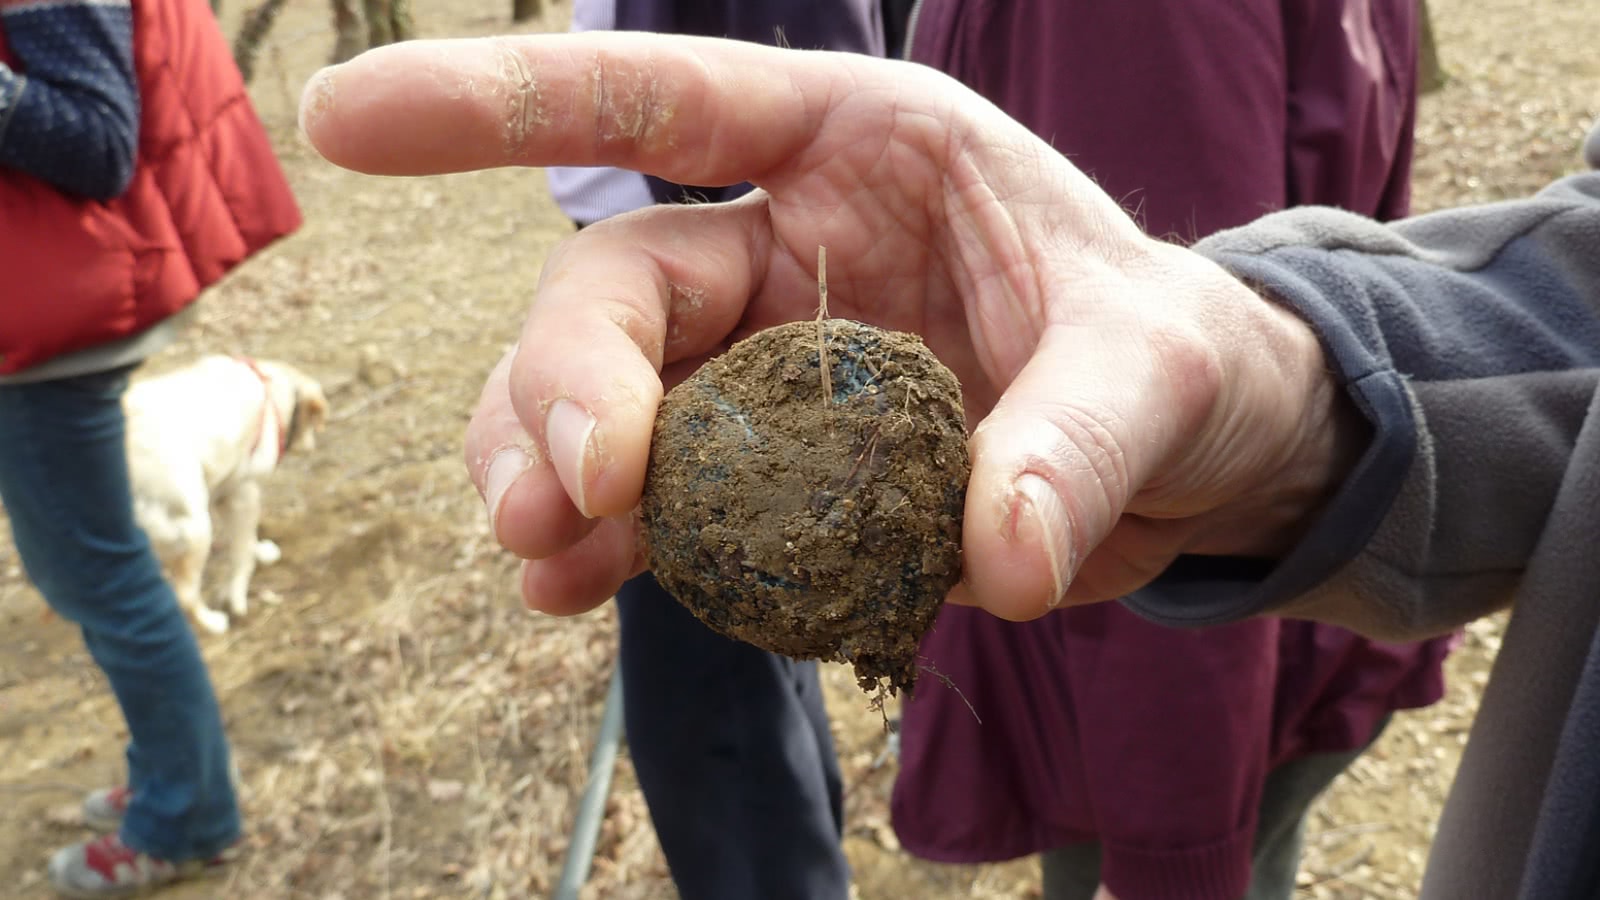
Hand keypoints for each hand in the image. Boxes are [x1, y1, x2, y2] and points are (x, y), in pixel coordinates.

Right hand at [300, 36, 1357, 619]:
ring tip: (539, 552)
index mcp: (864, 150)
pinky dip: (609, 542)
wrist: (1189, 463)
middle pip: (620, 287)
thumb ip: (1081, 443)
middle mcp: (788, 246)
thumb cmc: (1178, 363)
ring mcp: (768, 364)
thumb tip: (999, 554)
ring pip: (605, 396)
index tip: (351, 120)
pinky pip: (659, 499)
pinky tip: (571, 588)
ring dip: (550, 469)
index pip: (665, 101)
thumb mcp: (1163, 369)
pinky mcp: (772, 473)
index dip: (504, 102)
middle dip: (566, 380)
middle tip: (563, 490)